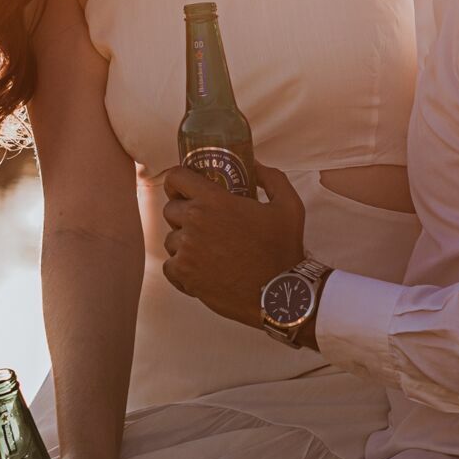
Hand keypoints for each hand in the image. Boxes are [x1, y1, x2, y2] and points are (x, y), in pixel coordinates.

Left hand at [159, 163, 306, 328]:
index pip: (175, 177)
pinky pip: (170, 266)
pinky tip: (201, 269)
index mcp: (214, 200)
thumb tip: (254, 164)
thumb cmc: (284, 248)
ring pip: (171, 239)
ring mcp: (186, 250)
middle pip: (171, 209)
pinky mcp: (184, 275)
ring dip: (184, 242)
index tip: (185, 189)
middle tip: (204, 223)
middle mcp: (194, 222)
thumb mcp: (288, 204)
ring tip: (207, 250)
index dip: (178, 181)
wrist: (279, 293)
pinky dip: (182, 268)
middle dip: (184, 213)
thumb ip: (270, 177)